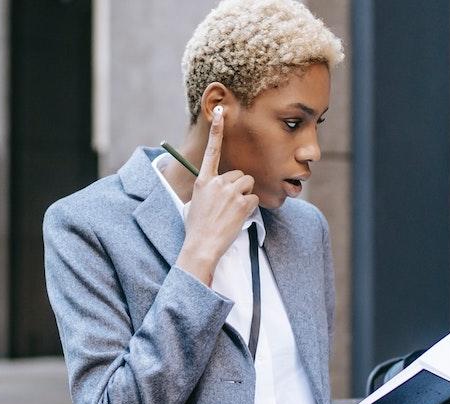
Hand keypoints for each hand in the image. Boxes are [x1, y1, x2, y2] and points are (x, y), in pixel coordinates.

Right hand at [175, 105, 260, 284]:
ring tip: (233, 211)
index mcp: (202, 181)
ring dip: (245, 196)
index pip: (211, 151)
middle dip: (239, 187)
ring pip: (248, 184)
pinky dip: (250, 208)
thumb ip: (207, 188)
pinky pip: (254, 199)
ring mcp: (229, 192)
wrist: (202, 245)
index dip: (217, 130)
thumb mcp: (196, 202)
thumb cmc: (197, 227)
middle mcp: (216, 183)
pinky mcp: (242, 203)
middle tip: (229, 204)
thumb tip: (216, 184)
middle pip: (239, 174)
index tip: (221, 112)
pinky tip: (238, 217)